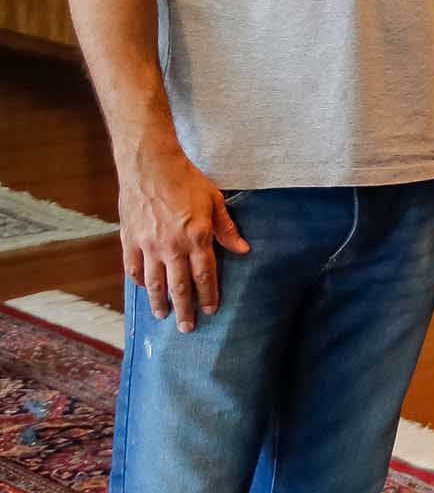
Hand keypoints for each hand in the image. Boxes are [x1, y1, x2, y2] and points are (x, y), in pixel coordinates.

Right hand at [117, 140, 247, 331]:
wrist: (150, 165)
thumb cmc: (186, 180)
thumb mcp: (214, 201)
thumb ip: (227, 229)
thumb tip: (244, 250)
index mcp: (196, 237)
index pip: (204, 275)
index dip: (208, 295)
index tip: (211, 310)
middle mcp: (171, 246)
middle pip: (179, 286)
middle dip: (184, 309)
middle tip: (187, 328)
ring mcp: (148, 244)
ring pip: (154, 282)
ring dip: (159, 302)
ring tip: (163, 316)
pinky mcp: (129, 239)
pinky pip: (133, 268)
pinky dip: (138, 282)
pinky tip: (144, 290)